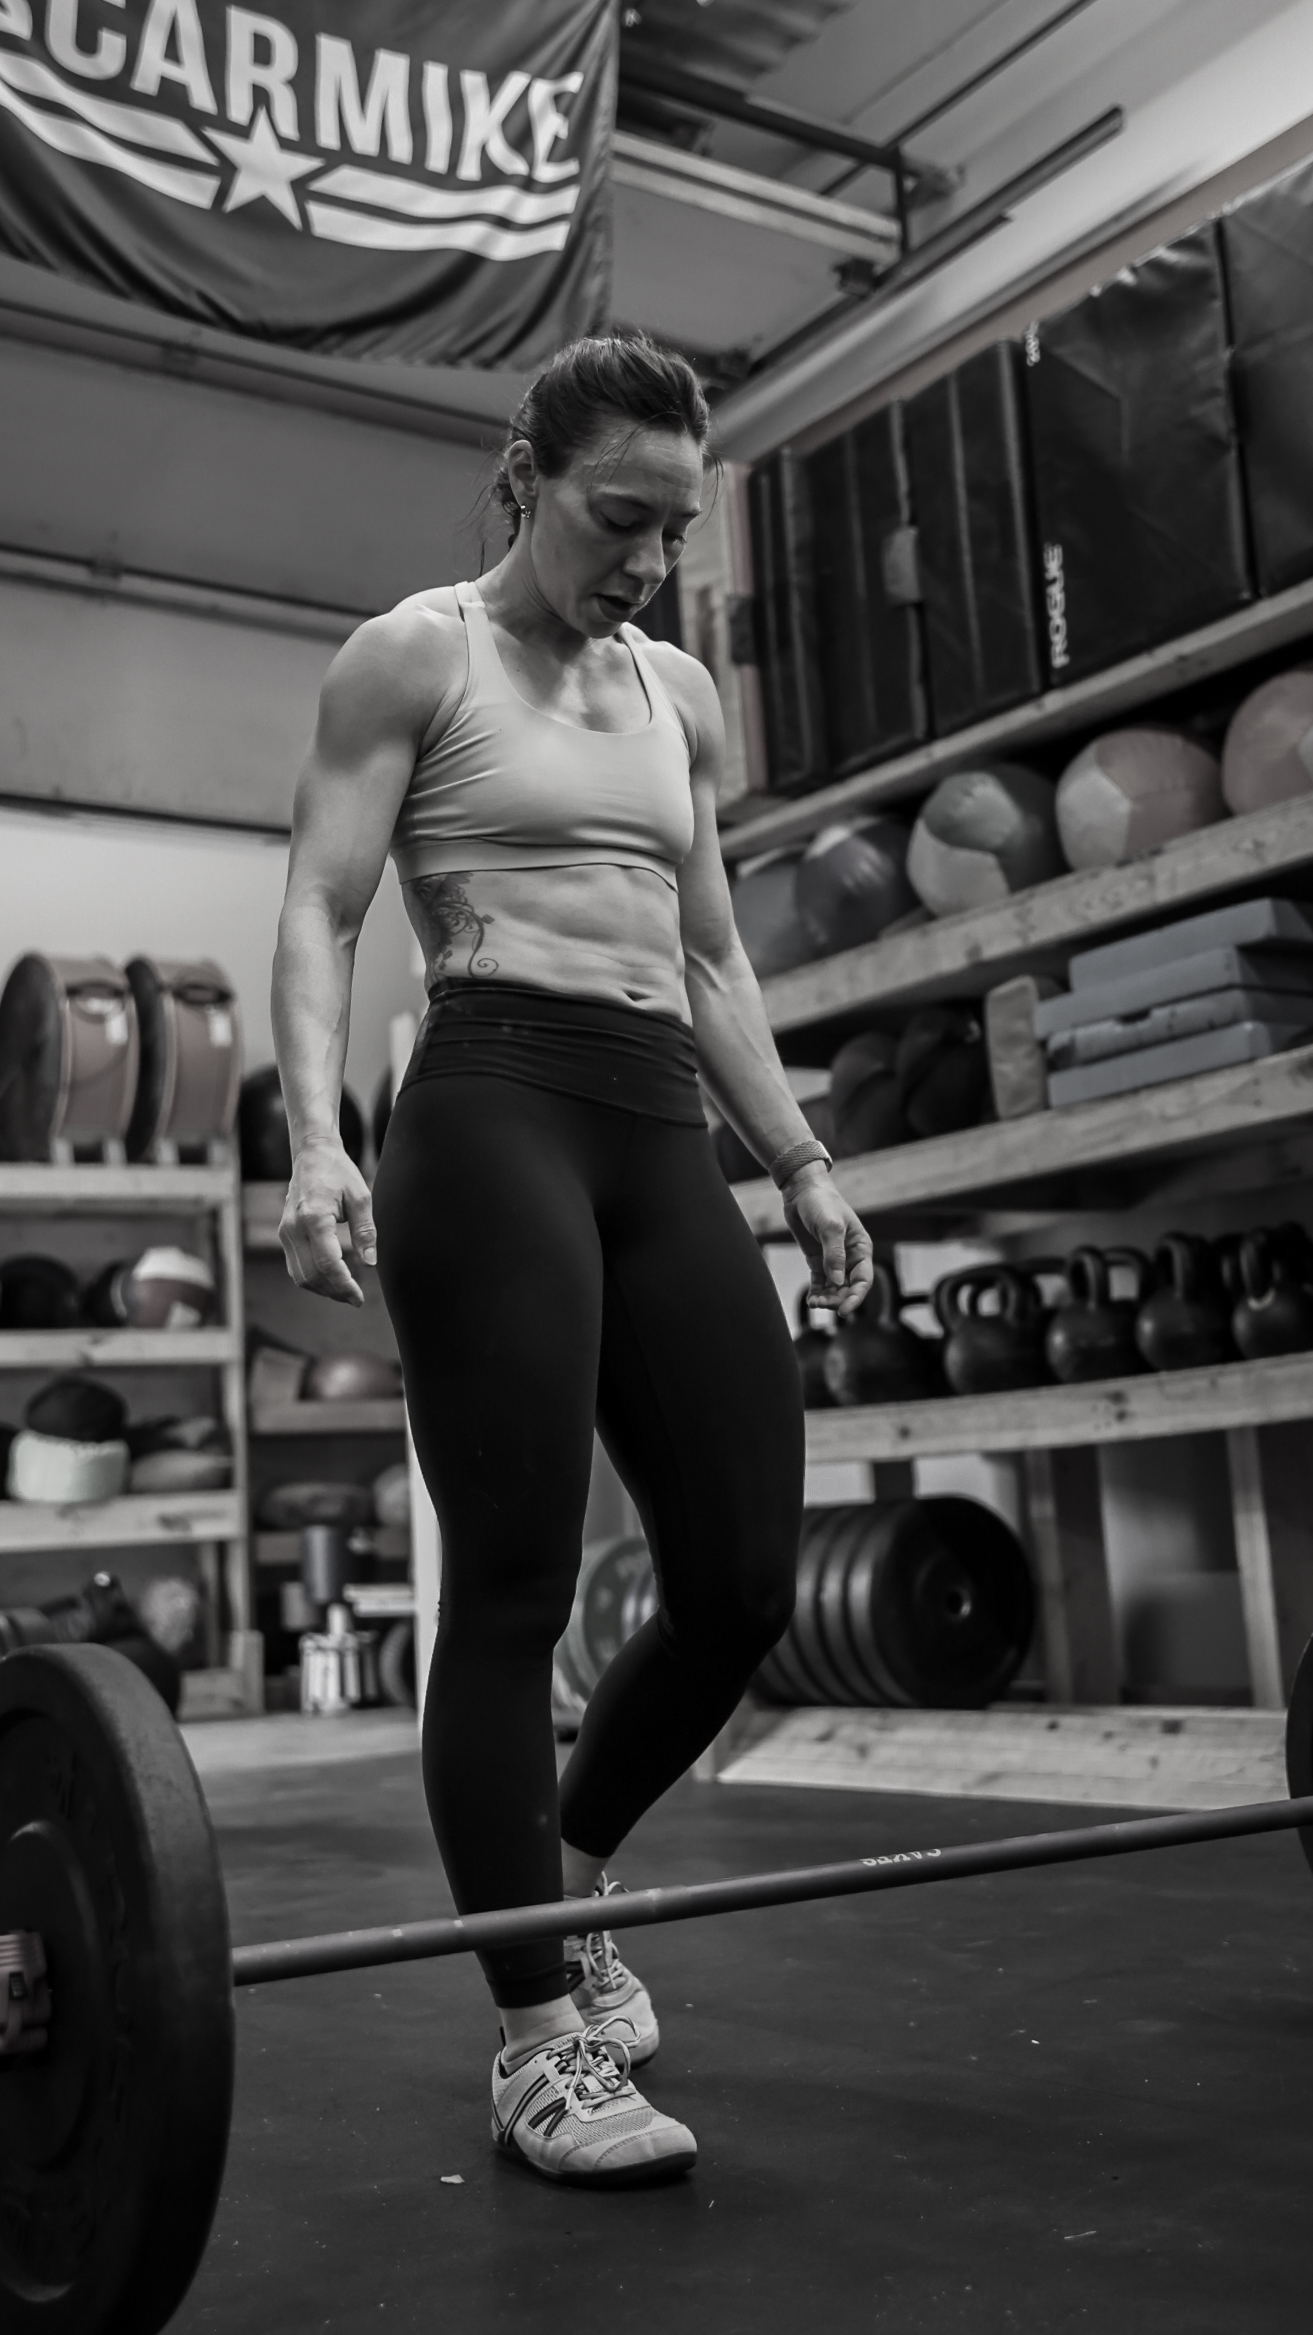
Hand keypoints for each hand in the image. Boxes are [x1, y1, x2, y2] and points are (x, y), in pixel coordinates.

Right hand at [279, 1138, 376, 1306]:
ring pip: (300, 1276)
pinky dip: (312, 1278)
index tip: (359, 1298)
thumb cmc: (339, 1173)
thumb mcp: (361, 1197)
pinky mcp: (284, 1235)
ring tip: (345, 1292)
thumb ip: (365, 1231)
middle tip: (356, 1299)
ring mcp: (285, 1232)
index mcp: (314, 1217)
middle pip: (311, 1275)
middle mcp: (294, 1228)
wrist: (312, 1155)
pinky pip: (295, 1267)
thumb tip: (370, 1263)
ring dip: (323, 1289)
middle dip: (334, 1292)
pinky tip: (331, 1279)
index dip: (344, 1285)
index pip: (328, 1263)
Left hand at [783, 1167, 872, 1317]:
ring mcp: (833, 1260)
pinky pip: (820, 1282)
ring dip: (827, 1298)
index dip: (855, 1297)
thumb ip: (834, 1255)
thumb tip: (836, 1281)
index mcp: (861, 1248)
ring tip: (814, 1303)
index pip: (863, 1279)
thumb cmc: (822, 1204)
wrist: (802, 1192)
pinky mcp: (818, 1260)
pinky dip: (817, 1292)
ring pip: (834, 1288)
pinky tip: (811, 1300)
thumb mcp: (830, 1227)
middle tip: (822, 1304)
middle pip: (848, 1287)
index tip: (843, 1310)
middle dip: (838, 1299)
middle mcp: (850, 1257)